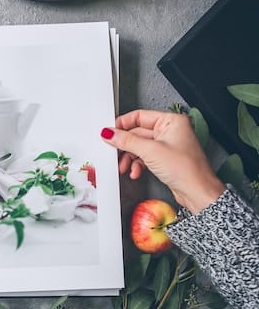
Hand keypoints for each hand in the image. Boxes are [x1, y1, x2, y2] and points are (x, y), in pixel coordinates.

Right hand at [101, 109, 224, 213]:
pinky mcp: (165, 158)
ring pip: (139, 147)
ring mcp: (167, 145)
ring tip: (123, 166)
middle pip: (137, 133)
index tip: (110, 132)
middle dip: (125, 146)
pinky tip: (135, 171)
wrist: (197, 192)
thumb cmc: (186, 169)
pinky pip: (144, 157)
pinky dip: (137, 164)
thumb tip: (110, 133)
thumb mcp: (150, 151)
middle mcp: (170, 131)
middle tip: (113, 150)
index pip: (139, 116)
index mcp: (171, 121)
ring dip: (129, 157)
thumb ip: (127, 141)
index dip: (123, 124)